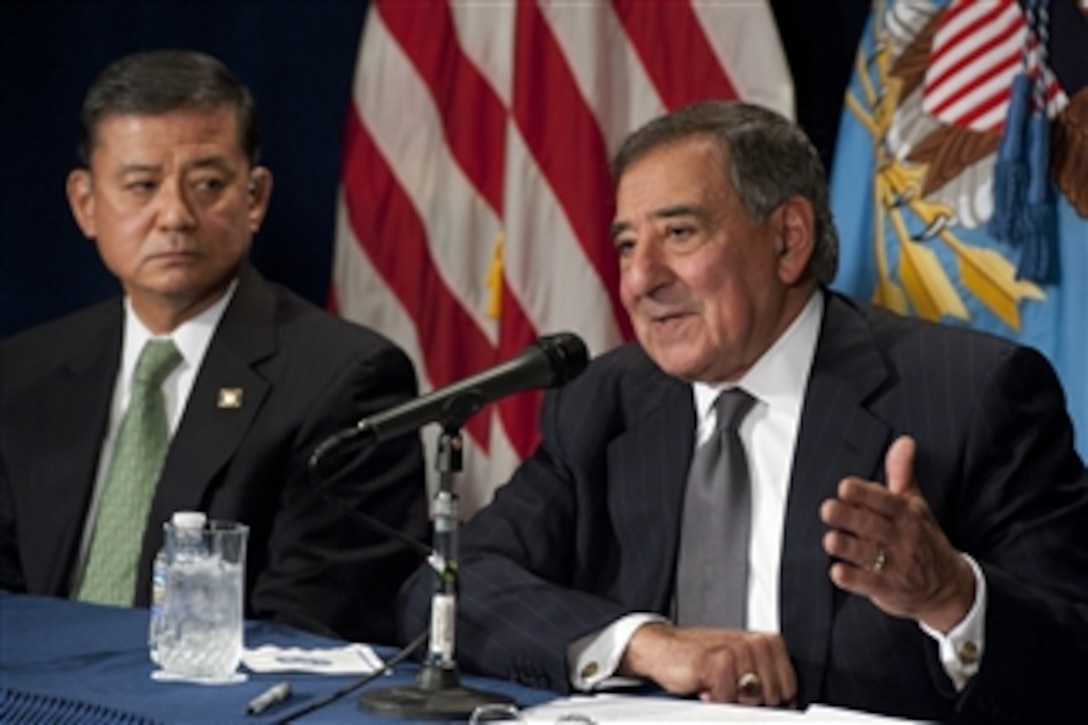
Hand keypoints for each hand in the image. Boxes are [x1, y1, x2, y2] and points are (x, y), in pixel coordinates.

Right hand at [618, 621, 796, 706]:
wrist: (664, 647)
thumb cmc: (702, 659)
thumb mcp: (741, 666)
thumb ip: (766, 680)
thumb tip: (787, 706)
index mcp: (768, 642)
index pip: (789, 689)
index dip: (768, 701)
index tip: (749, 695)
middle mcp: (756, 643)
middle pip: (772, 697)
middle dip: (750, 701)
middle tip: (729, 687)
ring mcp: (739, 650)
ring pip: (751, 701)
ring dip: (729, 699)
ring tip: (716, 684)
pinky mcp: (719, 661)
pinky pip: (727, 699)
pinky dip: (713, 699)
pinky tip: (705, 684)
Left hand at [820, 435, 974, 631]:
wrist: (948, 589)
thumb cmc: (924, 540)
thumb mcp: (917, 506)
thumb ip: (902, 474)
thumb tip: (903, 441)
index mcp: (907, 515)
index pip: (885, 502)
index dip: (865, 494)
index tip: (845, 487)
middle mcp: (902, 539)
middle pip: (872, 526)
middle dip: (850, 518)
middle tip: (827, 509)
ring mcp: (895, 566)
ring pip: (867, 554)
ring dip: (847, 547)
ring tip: (830, 540)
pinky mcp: (886, 589)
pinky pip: (867, 583)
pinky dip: (852, 579)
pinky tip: (837, 571)